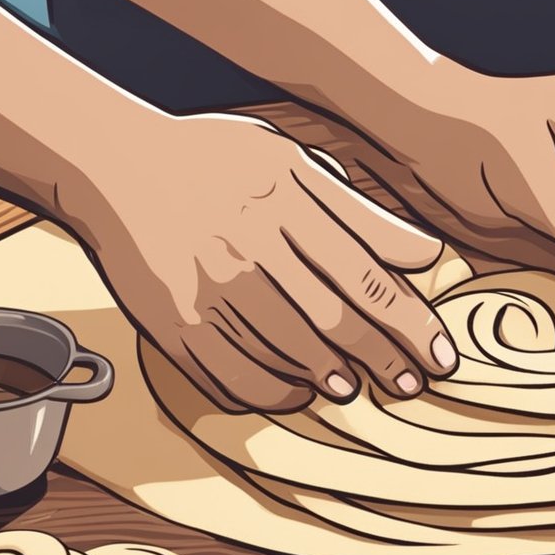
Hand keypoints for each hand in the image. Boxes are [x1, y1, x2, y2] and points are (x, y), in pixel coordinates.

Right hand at [64, 113, 456, 412]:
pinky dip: (270, 392)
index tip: (441, 354)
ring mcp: (209, 292)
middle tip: (412, 385)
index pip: (366, 277)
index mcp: (286, 206)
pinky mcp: (173, 326)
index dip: (411, 323)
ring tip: (353, 388)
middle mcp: (250, 250)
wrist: (113, 167)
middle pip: (334, 322)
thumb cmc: (212, 161)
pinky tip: (295, 392)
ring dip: (330, 378)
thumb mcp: (289, 161)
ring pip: (287, 355)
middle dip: (383, 361)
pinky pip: (231, 377)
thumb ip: (359, 211)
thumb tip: (426, 253)